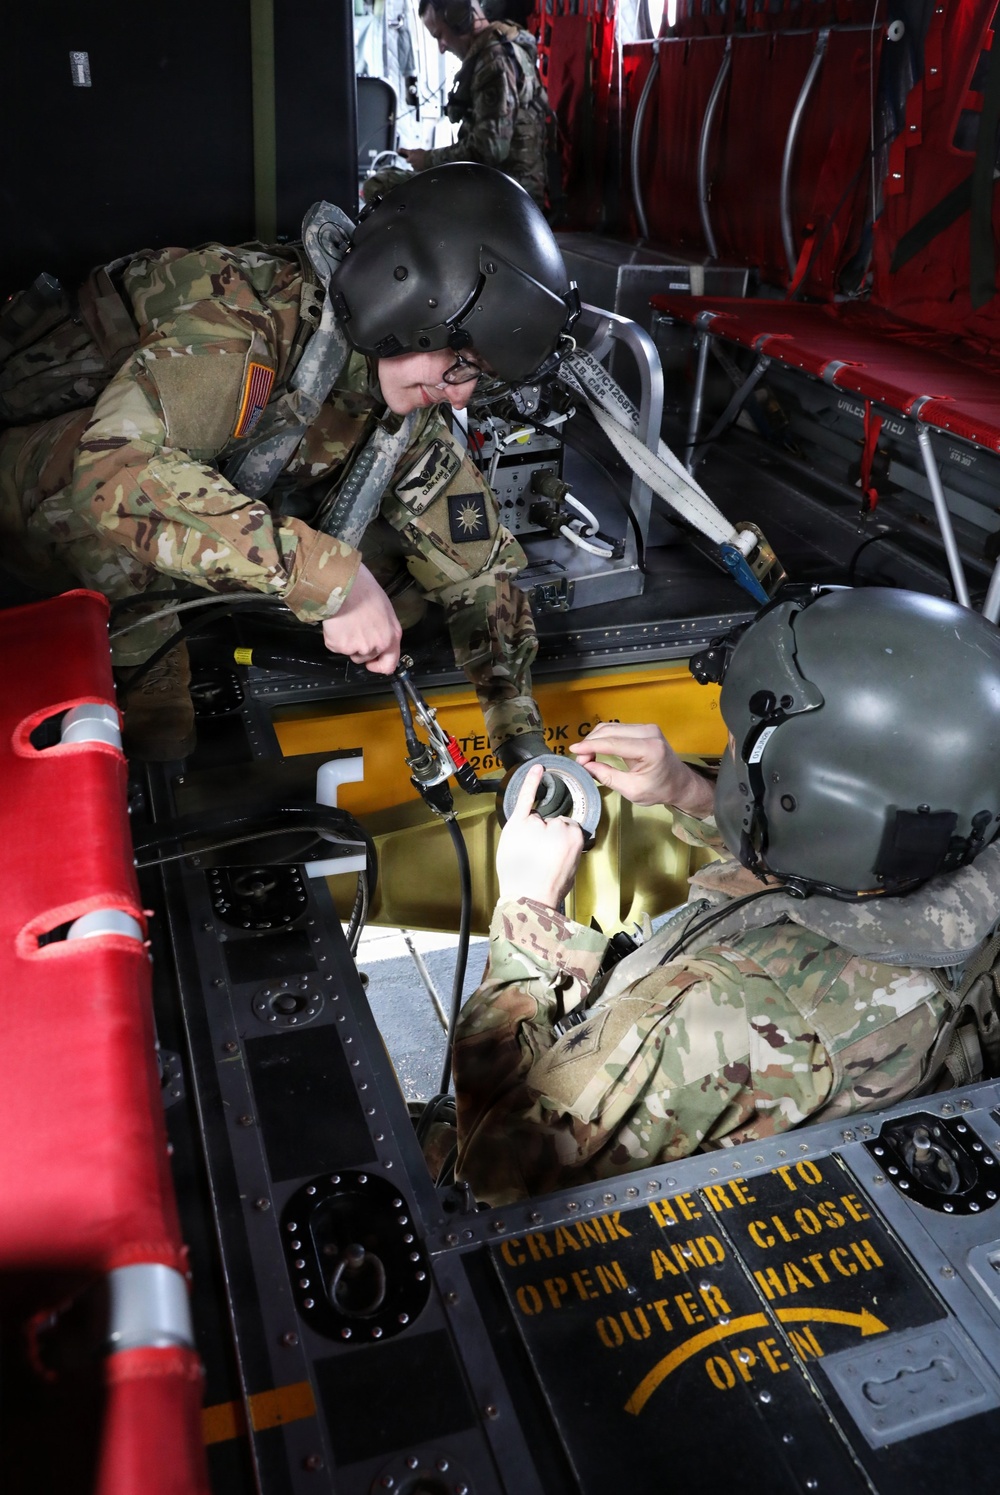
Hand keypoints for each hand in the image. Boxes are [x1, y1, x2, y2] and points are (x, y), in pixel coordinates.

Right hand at [321, 563, 401, 672]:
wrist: (344, 585)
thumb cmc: (364, 589)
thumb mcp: (385, 609)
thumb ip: (384, 628)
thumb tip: (378, 635)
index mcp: (391, 636)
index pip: (389, 665)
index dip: (379, 665)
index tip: (372, 663)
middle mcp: (377, 645)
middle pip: (366, 657)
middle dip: (358, 648)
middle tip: (353, 629)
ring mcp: (358, 647)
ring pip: (350, 652)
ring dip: (346, 642)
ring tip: (345, 622)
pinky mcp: (340, 646)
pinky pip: (334, 645)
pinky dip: (333, 636)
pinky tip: (336, 621)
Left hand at [399, 147, 429, 170]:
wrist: (430, 160)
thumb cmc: (425, 154)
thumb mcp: (418, 150)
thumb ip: (413, 152)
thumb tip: (411, 153)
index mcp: (411, 153)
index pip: (403, 151)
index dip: (400, 151)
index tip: (398, 151)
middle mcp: (410, 159)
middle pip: (408, 160)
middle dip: (410, 159)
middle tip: (415, 158)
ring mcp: (413, 165)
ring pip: (412, 165)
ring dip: (415, 164)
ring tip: (420, 162)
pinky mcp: (416, 170)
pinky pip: (415, 168)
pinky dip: (418, 167)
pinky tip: (421, 165)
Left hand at [496, 762, 583, 906]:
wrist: (528, 899)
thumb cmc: (548, 888)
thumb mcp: (572, 866)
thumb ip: (569, 845)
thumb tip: (561, 839)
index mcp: (575, 837)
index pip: (568, 827)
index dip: (559, 841)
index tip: (554, 853)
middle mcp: (558, 826)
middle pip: (552, 822)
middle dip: (546, 835)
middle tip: (539, 857)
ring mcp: (537, 824)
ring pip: (536, 819)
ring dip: (532, 831)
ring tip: (528, 853)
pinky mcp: (519, 825)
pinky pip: (527, 798)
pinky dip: (531, 782)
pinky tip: (537, 770)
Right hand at [570, 722, 714, 816]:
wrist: (680, 783)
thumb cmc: (659, 790)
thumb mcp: (632, 790)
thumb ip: (608, 777)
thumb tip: (586, 765)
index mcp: (650, 749)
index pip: (613, 743)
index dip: (591, 746)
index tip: (574, 751)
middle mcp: (649, 732)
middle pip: (610, 731)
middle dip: (590, 743)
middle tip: (579, 760)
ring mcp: (647, 727)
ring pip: (612, 727)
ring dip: (595, 739)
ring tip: (586, 756)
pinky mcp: (643, 728)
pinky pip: (617, 729)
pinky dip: (603, 738)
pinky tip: (595, 749)